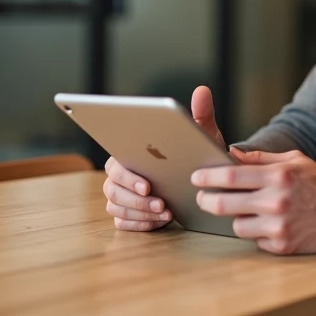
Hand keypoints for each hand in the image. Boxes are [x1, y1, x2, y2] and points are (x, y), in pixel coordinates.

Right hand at [104, 85, 223, 230]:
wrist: (202, 178)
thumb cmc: (196, 154)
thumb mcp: (203, 135)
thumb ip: (201, 114)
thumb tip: (202, 90)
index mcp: (130, 154)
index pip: (116, 164)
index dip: (128, 177)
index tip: (148, 184)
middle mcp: (120, 175)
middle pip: (112, 189)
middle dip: (137, 199)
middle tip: (162, 203)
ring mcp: (121, 196)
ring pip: (116, 207)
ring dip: (141, 212)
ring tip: (166, 212)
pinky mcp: (127, 215)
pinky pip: (123, 223)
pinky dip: (139, 224)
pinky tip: (159, 223)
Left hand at [192, 148, 315, 254]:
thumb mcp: (294, 160)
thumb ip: (261, 159)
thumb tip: (231, 154)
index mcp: (278, 177)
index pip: (231, 176)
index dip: (208, 177)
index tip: (196, 177)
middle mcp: (276, 202)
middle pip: (224, 205)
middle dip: (206, 201)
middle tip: (203, 198)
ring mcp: (278, 227)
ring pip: (236, 226)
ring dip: (236, 218)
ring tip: (245, 211)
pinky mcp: (282, 247)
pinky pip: (254, 241)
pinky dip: (256, 233)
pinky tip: (267, 224)